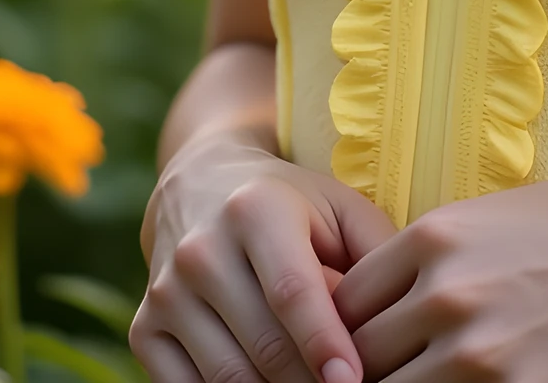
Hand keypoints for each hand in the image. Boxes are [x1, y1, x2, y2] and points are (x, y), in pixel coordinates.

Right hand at [133, 132, 397, 382]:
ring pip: (226, 376)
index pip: (291, 291)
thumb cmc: (291, 203)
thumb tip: (403, 311)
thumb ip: (378, 251)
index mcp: (256, 210)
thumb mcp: (338, 207)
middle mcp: (202, 250)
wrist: (199, 184)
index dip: (324, 342)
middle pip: (262, 345)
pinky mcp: (144, 327)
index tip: (353, 380)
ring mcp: (167, 292)